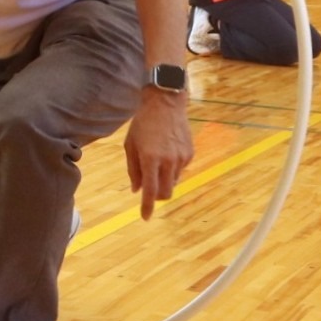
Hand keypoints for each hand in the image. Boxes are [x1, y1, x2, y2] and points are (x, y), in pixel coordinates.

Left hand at [123, 89, 193, 219]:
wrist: (165, 103)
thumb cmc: (143, 123)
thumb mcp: (130, 145)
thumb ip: (133, 170)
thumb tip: (136, 190)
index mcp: (150, 159)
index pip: (150, 191)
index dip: (147, 207)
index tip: (145, 217)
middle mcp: (168, 161)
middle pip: (166, 193)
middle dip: (158, 196)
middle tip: (149, 189)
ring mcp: (181, 157)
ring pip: (173, 182)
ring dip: (164, 180)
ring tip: (156, 161)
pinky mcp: (190, 153)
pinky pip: (180, 169)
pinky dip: (171, 168)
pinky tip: (166, 151)